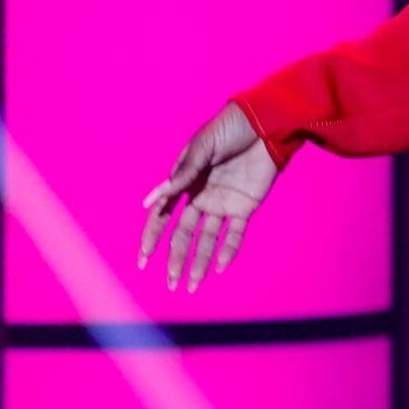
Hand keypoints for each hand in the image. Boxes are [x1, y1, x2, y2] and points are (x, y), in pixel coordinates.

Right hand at [138, 100, 278, 291]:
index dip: (151, 236)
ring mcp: (223, 203)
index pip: (162, 214)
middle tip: (170, 283)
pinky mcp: (245, 206)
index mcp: (185, 181)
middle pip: (183, 233)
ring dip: (199, 261)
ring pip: (206, 239)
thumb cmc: (229, 128)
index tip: (143, 258)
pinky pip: (235, 233)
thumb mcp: (202, 148)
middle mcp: (201, 196)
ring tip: (191, 285)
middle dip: (175, 257)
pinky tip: (220, 268)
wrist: (266, 122)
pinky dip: (228, 250)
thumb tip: (150, 201)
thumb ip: (181, 175)